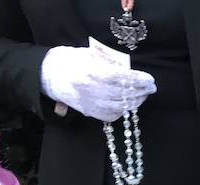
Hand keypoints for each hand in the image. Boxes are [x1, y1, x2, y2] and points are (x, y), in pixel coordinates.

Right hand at [40, 46, 156, 121]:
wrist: (48, 74)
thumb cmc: (71, 60)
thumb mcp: (90, 54)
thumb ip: (109, 62)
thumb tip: (129, 69)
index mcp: (90, 72)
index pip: (120, 78)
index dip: (138, 80)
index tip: (150, 79)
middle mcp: (91, 90)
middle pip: (123, 94)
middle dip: (141, 91)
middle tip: (151, 87)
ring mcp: (90, 104)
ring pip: (120, 107)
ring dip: (135, 101)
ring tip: (142, 94)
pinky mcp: (89, 113)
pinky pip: (112, 115)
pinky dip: (123, 110)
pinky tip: (129, 103)